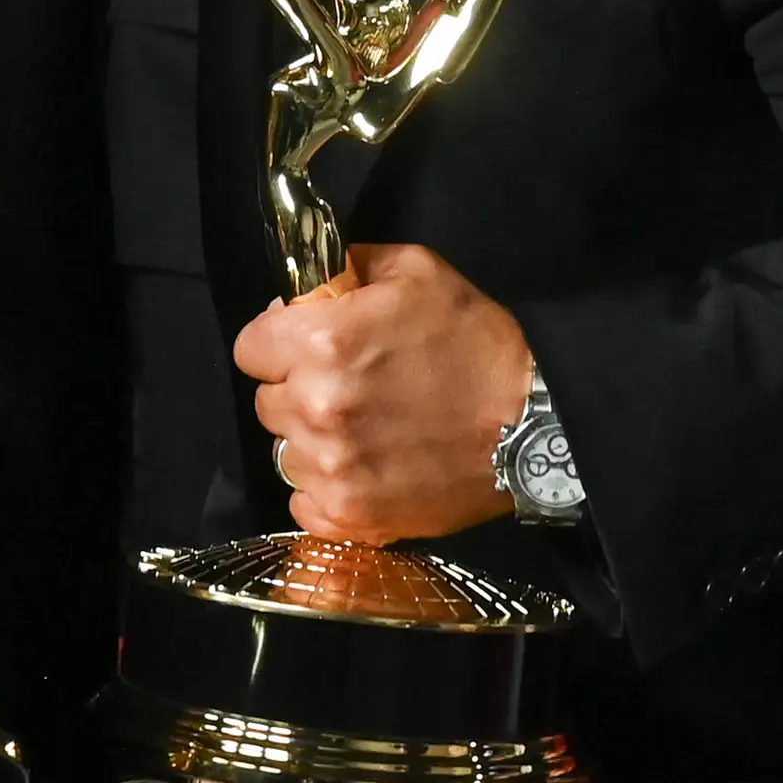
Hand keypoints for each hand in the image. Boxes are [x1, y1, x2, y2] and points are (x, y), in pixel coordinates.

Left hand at [233, 242, 533, 544]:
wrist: (533, 424)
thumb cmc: (476, 343)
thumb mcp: (416, 272)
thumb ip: (348, 268)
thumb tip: (308, 286)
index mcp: (322, 342)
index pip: (250, 347)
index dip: (278, 343)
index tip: (305, 347)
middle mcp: (316, 406)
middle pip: (267, 400)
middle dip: (298, 389)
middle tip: (351, 386)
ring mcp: (332, 467)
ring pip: (286, 452)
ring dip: (314, 441)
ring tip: (366, 430)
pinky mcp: (351, 515)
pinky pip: (304, 502)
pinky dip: (327, 489)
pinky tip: (366, 468)